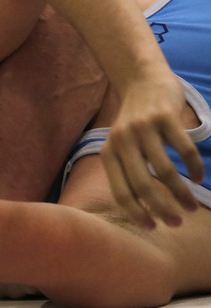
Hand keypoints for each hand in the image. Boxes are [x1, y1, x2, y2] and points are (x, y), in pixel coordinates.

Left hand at [100, 75, 203, 228]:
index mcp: (108, 154)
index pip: (120, 192)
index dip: (137, 213)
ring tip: (191, 206)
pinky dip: (194, 167)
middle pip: (144, 186)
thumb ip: (125, 170)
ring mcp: (144, 129)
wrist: (141, 80)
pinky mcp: (165, 117)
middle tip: (177, 222)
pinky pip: (184, 149)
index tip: (153, 227)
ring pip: (166, 170)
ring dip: (181, 193)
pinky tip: (199, 178)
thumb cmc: (133, 122)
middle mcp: (122, 142)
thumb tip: (141, 208)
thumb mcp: (119, 145)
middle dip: (162, 209)